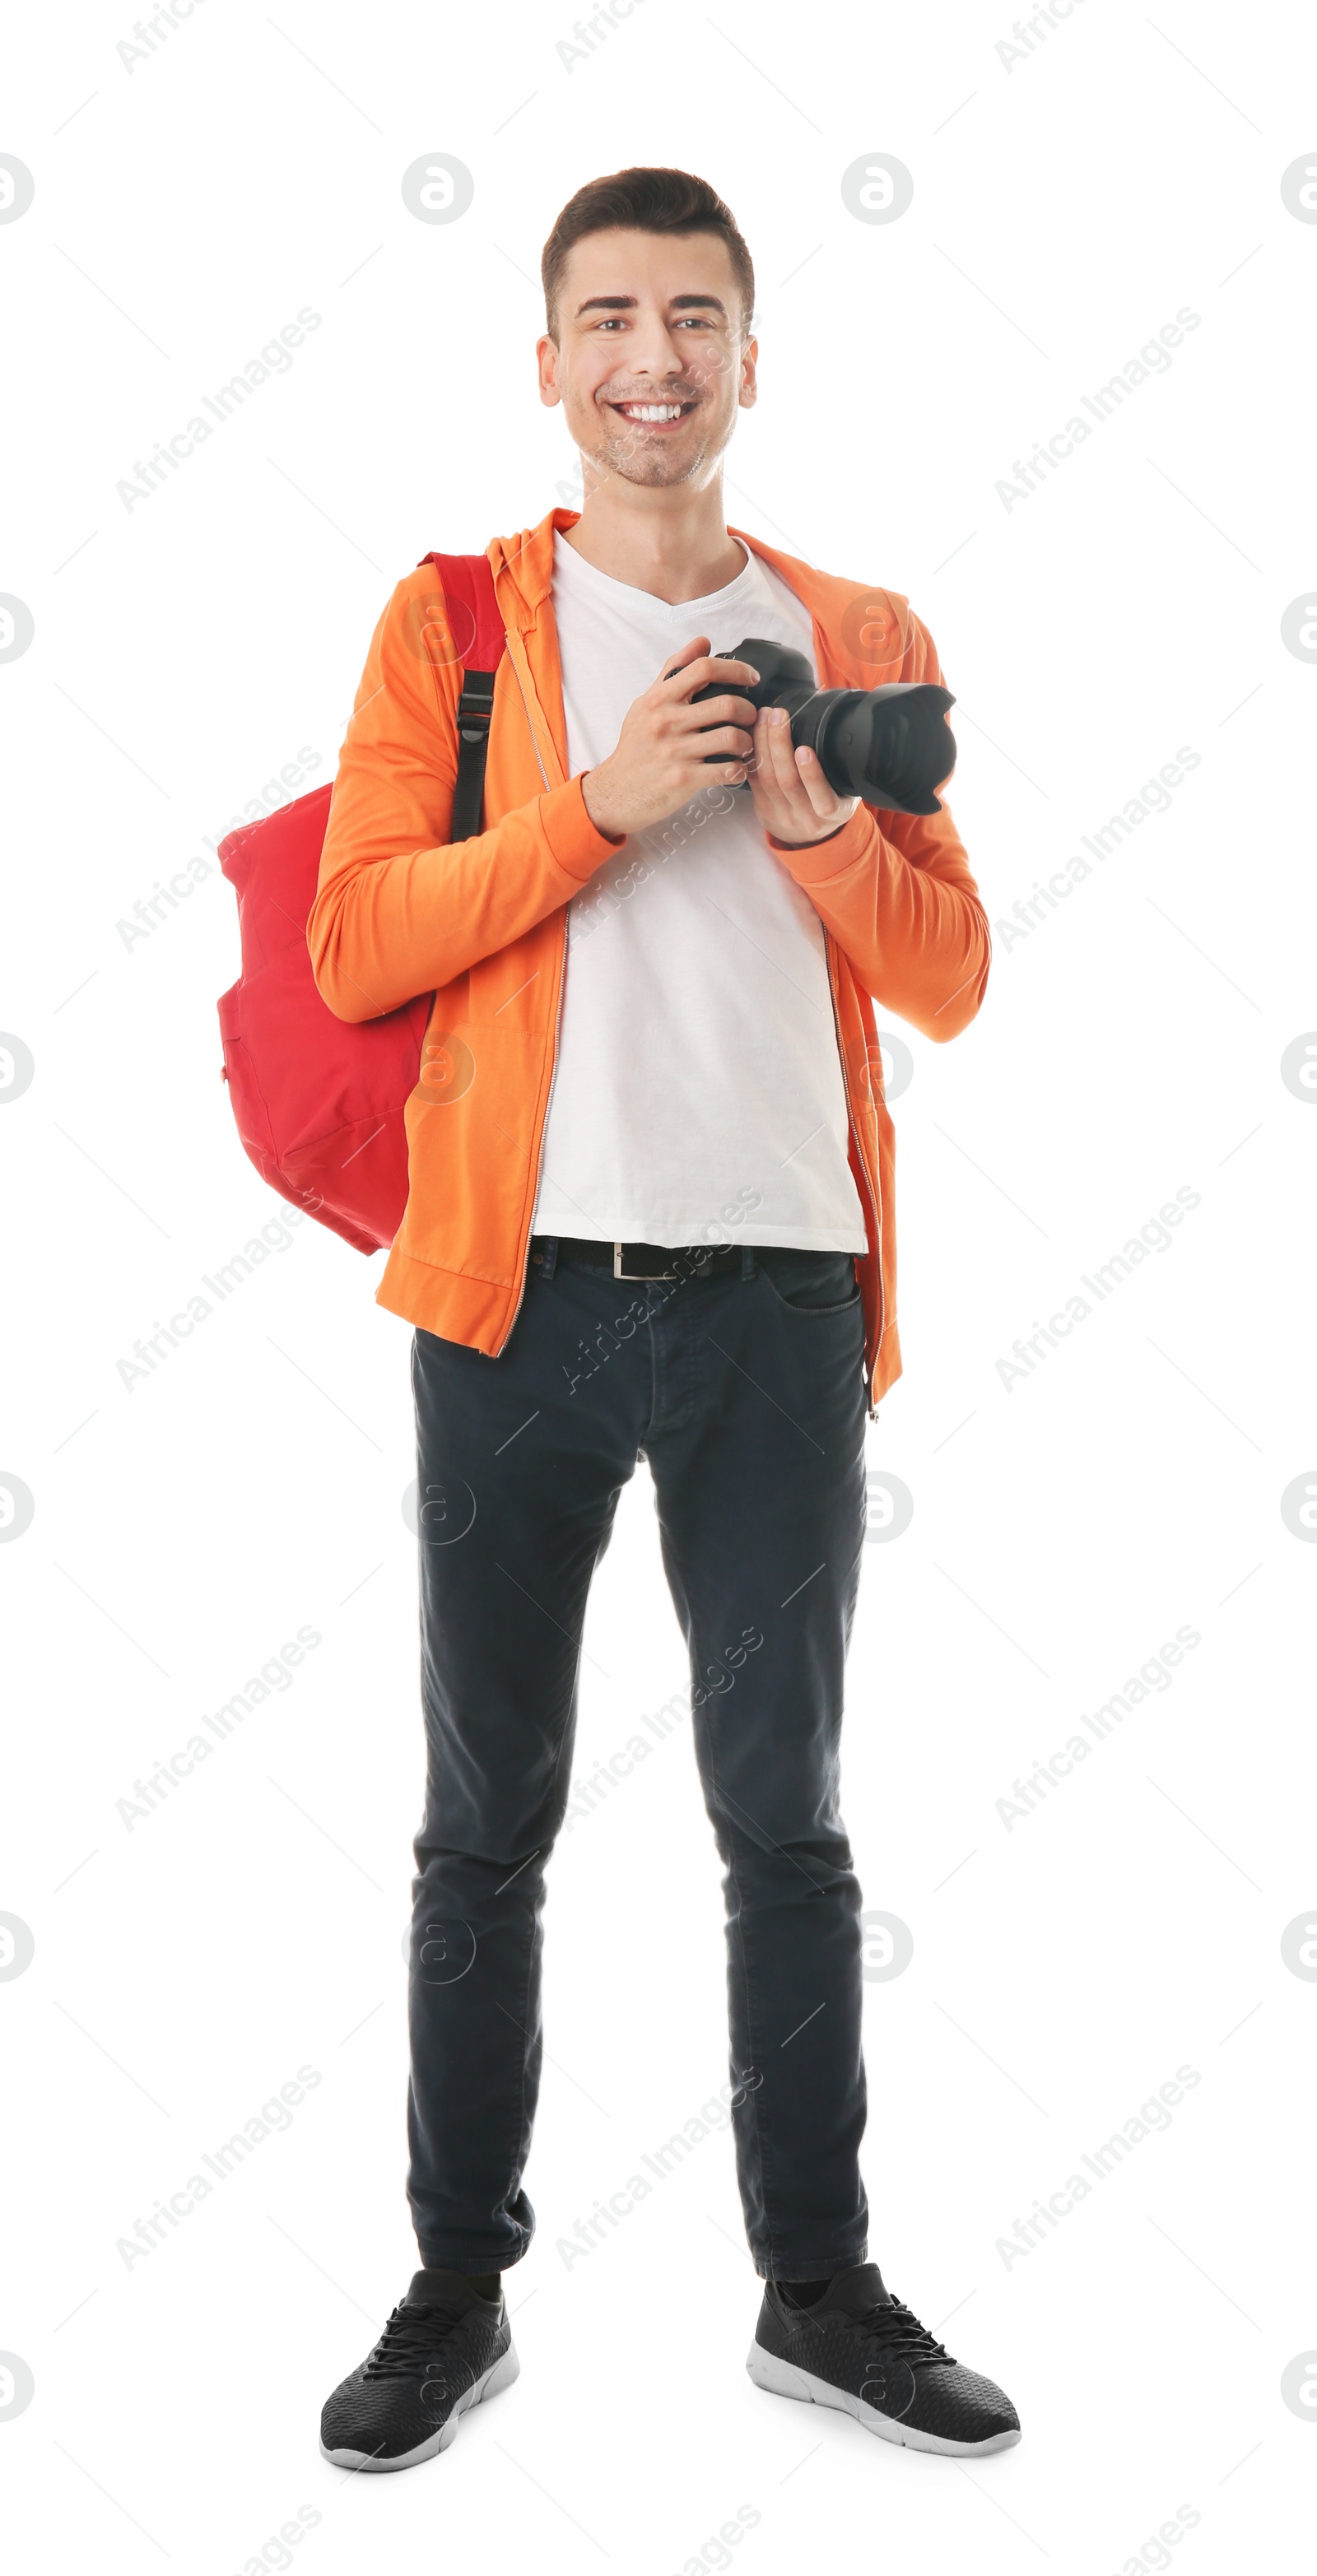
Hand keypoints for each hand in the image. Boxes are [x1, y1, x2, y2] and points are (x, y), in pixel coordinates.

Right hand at [579, 634, 760, 838]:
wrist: (616, 792)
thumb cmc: (635, 747)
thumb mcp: (647, 704)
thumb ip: (674, 672)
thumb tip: (703, 642)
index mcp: (660, 699)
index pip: (704, 669)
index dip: (736, 670)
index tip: (751, 678)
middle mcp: (667, 721)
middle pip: (727, 705)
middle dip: (749, 711)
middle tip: (750, 718)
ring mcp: (675, 751)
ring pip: (731, 738)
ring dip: (747, 743)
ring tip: (744, 746)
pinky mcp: (683, 779)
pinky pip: (726, 771)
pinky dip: (739, 770)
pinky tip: (735, 769)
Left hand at [745, 706, 860, 846]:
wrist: (809, 836)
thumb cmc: (832, 802)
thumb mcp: (847, 792)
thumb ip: (841, 769)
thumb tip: (837, 727)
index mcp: (832, 813)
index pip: (822, 797)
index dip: (812, 774)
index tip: (805, 749)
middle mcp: (805, 818)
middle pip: (787, 781)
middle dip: (780, 745)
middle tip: (778, 715)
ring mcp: (781, 815)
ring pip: (767, 778)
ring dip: (763, 744)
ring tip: (764, 718)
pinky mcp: (762, 809)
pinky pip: (753, 780)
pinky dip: (751, 755)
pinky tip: (751, 733)